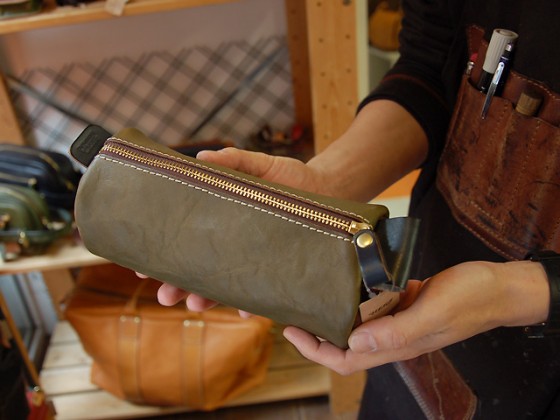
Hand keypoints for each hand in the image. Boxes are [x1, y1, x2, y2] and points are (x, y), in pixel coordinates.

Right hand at [155, 147, 323, 311]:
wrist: (330, 190)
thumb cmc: (293, 177)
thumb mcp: (261, 165)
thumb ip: (235, 161)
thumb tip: (201, 157)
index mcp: (222, 222)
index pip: (187, 240)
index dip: (165, 253)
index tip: (142, 266)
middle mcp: (232, 244)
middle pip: (198, 269)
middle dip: (178, 285)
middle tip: (164, 295)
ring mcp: (252, 260)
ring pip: (222, 286)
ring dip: (206, 298)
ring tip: (194, 305)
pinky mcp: (275, 271)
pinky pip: (258, 293)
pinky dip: (249, 303)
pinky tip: (242, 309)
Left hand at [282, 260, 549, 374]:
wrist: (497, 286)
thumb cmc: (470, 299)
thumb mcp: (433, 314)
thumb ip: (397, 332)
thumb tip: (354, 342)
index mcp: (396, 345)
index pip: (346, 360)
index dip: (316, 350)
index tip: (292, 330)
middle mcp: (393, 336)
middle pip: (345, 345)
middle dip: (317, 335)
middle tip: (294, 312)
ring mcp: (399, 319)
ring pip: (357, 325)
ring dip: (333, 315)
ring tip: (312, 295)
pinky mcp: (404, 302)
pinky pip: (373, 305)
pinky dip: (356, 297)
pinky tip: (345, 280)